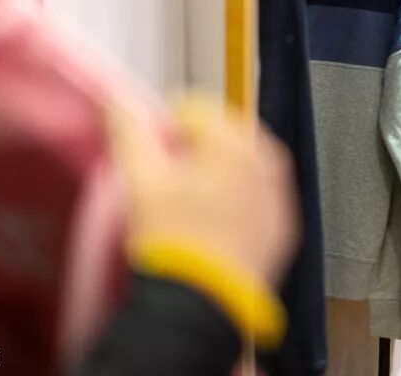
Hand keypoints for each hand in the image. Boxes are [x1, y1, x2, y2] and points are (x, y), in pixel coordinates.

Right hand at [107, 94, 299, 287]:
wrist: (204, 301)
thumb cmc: (172, 238)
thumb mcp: (141, 180)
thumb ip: (130, 132)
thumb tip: (118, 99)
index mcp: (235, 143)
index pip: (196, 112)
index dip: (165, 126)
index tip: (149, 150)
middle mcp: (266, 163)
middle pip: (226, 136)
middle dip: (196, 147)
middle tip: (168, 173)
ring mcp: (279, 197)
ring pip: (246, 166)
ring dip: (219, 171)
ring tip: (188, 197)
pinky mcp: (282, 228)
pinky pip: (260, 198)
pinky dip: (240, 199)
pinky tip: (213, 220)